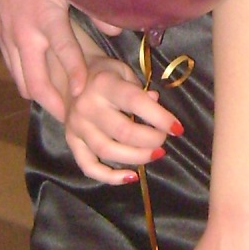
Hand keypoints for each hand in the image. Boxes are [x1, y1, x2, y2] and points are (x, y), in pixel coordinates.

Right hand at [0, 0, 108, 120]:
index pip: (64, 54)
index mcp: (44, 17)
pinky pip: (12, 66)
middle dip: (53, 103)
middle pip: (35, 81)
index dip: (76, 76)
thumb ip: (95, 5)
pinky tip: (37, 86)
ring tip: (58, 111)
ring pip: (20, 78)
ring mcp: (8, 35)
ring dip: (39, 96)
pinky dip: (24, 80)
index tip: (86, 95)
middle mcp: (23, 32)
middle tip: (72, 120)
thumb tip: (118, 30)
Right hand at [65, 62, 181, 185]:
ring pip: (107, 151)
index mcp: (104, 84)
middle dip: (151, 140)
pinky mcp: (71, 141)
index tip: (177, 129)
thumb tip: (156, 102)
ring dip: (137, 157)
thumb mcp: (124, 72)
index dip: (160, 117)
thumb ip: (140, 89)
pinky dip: (110, 177)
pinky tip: (131, 177)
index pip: (136, 102)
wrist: (72, 75)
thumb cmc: (106, 74)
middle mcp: (87, 105)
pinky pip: (88, 166)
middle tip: (164, 140)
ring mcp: (76, 126)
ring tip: (155, 154)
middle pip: (123, 131)